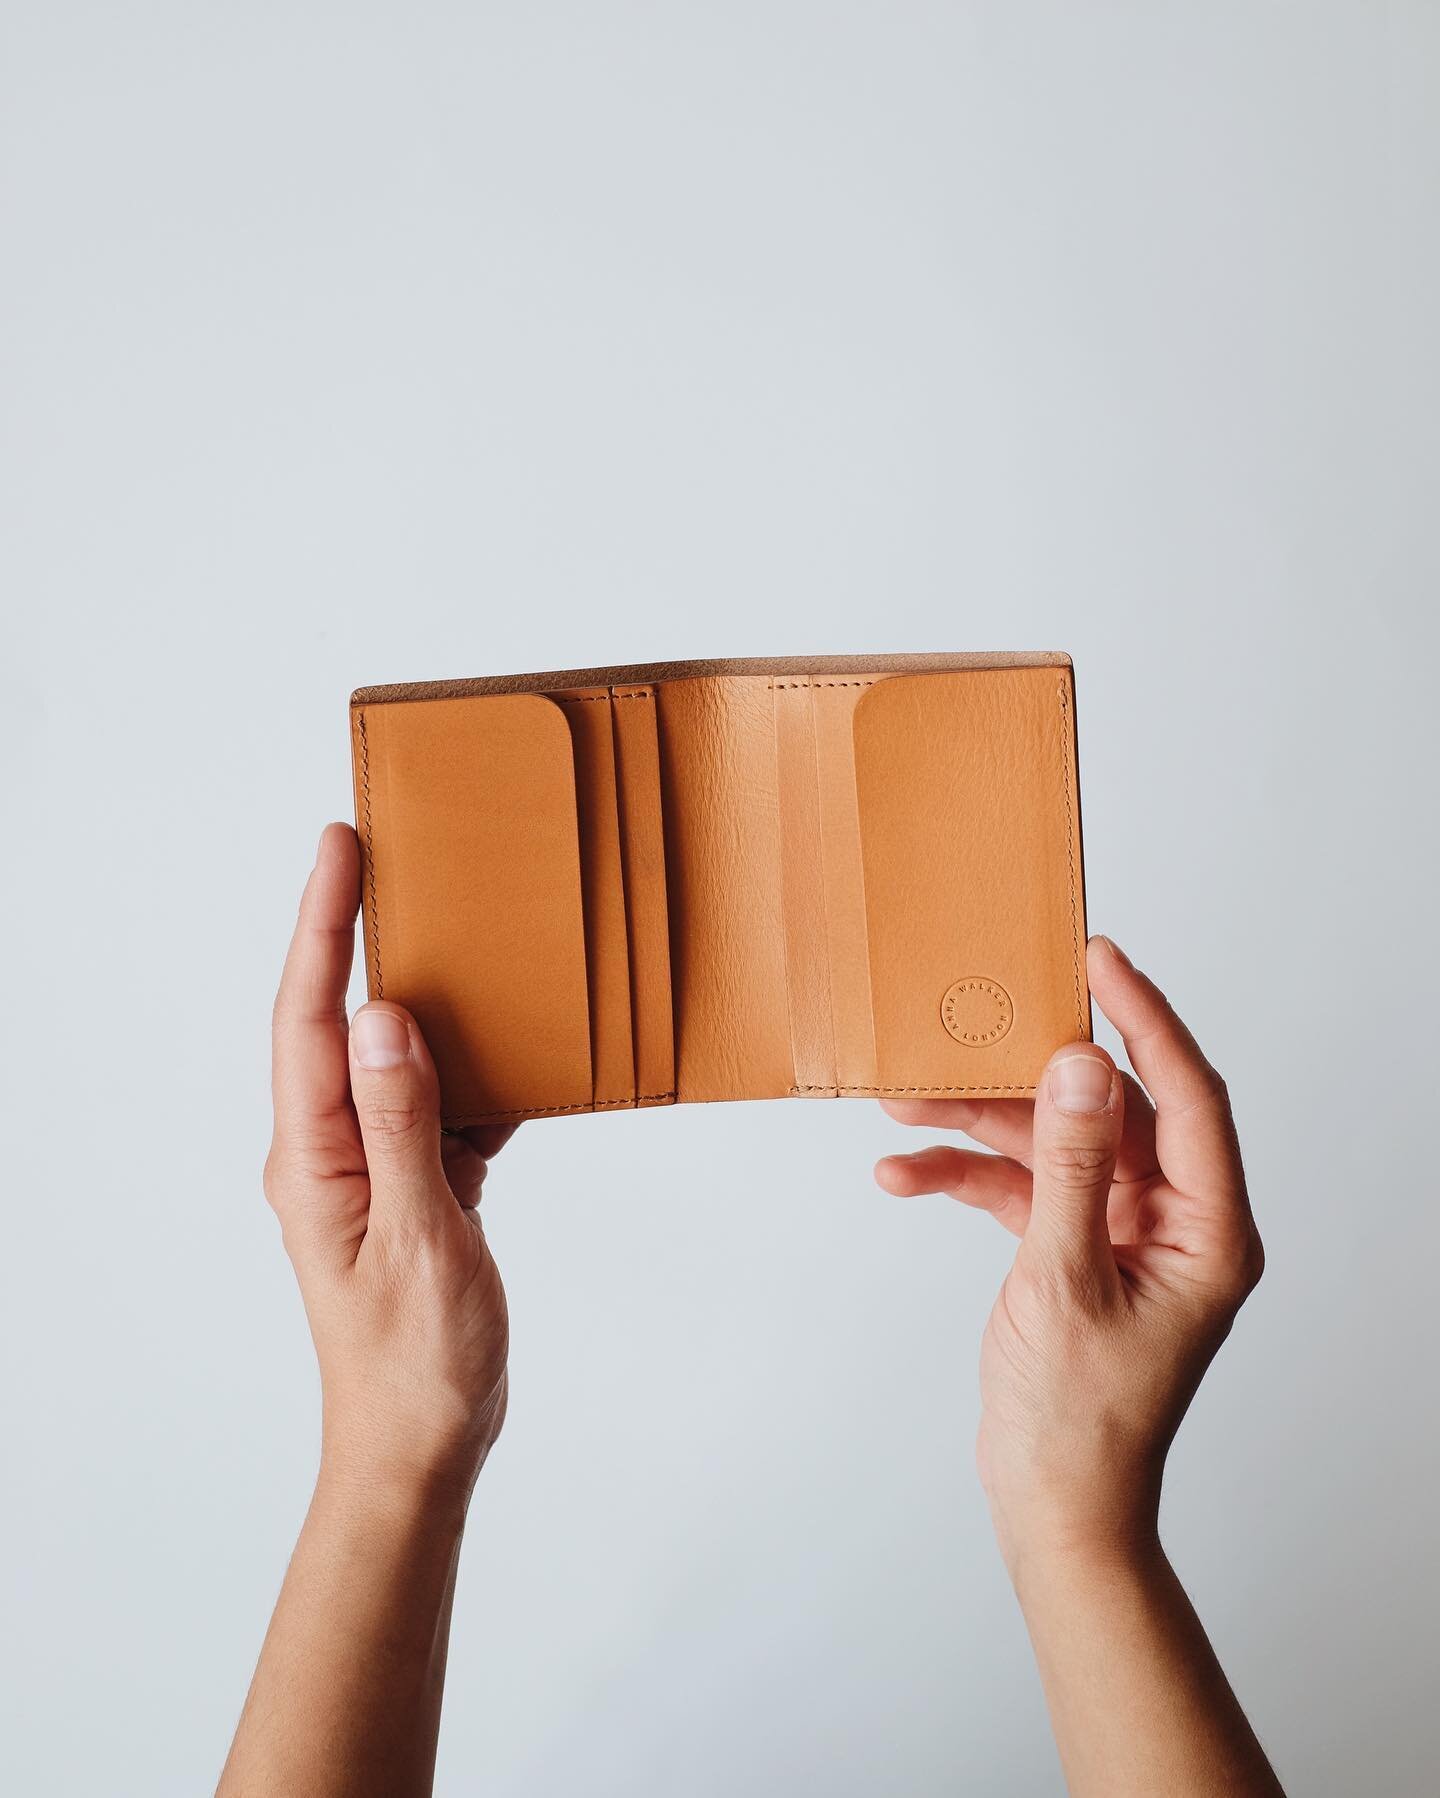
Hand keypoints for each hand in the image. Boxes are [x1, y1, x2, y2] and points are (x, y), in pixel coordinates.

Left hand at [264, 823, 511, 1507]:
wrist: (418, 1446)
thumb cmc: (415, 1363)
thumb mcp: (419, 1239)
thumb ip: (403, 1125)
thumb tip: (383, 1019)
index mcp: (312, 1158)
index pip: (311, 1017)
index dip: (324, 924)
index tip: (341, 846)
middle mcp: (326, 1151)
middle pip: (333, 1018)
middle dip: (350, 930)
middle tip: (381, 851)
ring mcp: (366, 1168)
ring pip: (385, 1055)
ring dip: (411, 991)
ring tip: (447, 925)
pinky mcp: (408, 1187)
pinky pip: (430, 1104)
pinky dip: (465, 1067)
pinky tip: (506, 1046)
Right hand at [875, 936, 1263, 1574]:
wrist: (1053, 1505)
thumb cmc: (1082, 1420)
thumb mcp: (1066, 1280)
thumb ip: (1073, 1166)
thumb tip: (1082, 1066)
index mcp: (1209, 1229)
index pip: (1188, 1096)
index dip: (1146, 1019)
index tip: (1100, 959)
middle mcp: (1173, 1221)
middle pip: (1105, 1113)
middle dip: (1022, 1080)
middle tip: (972, 1024)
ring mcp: (1122, 1233)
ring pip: (1053, 1145)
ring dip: (979, 1127)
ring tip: (905, 1108)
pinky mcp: (1074, 1249)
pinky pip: (1022, 1189)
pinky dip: (967, 1178)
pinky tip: (907, 1175)